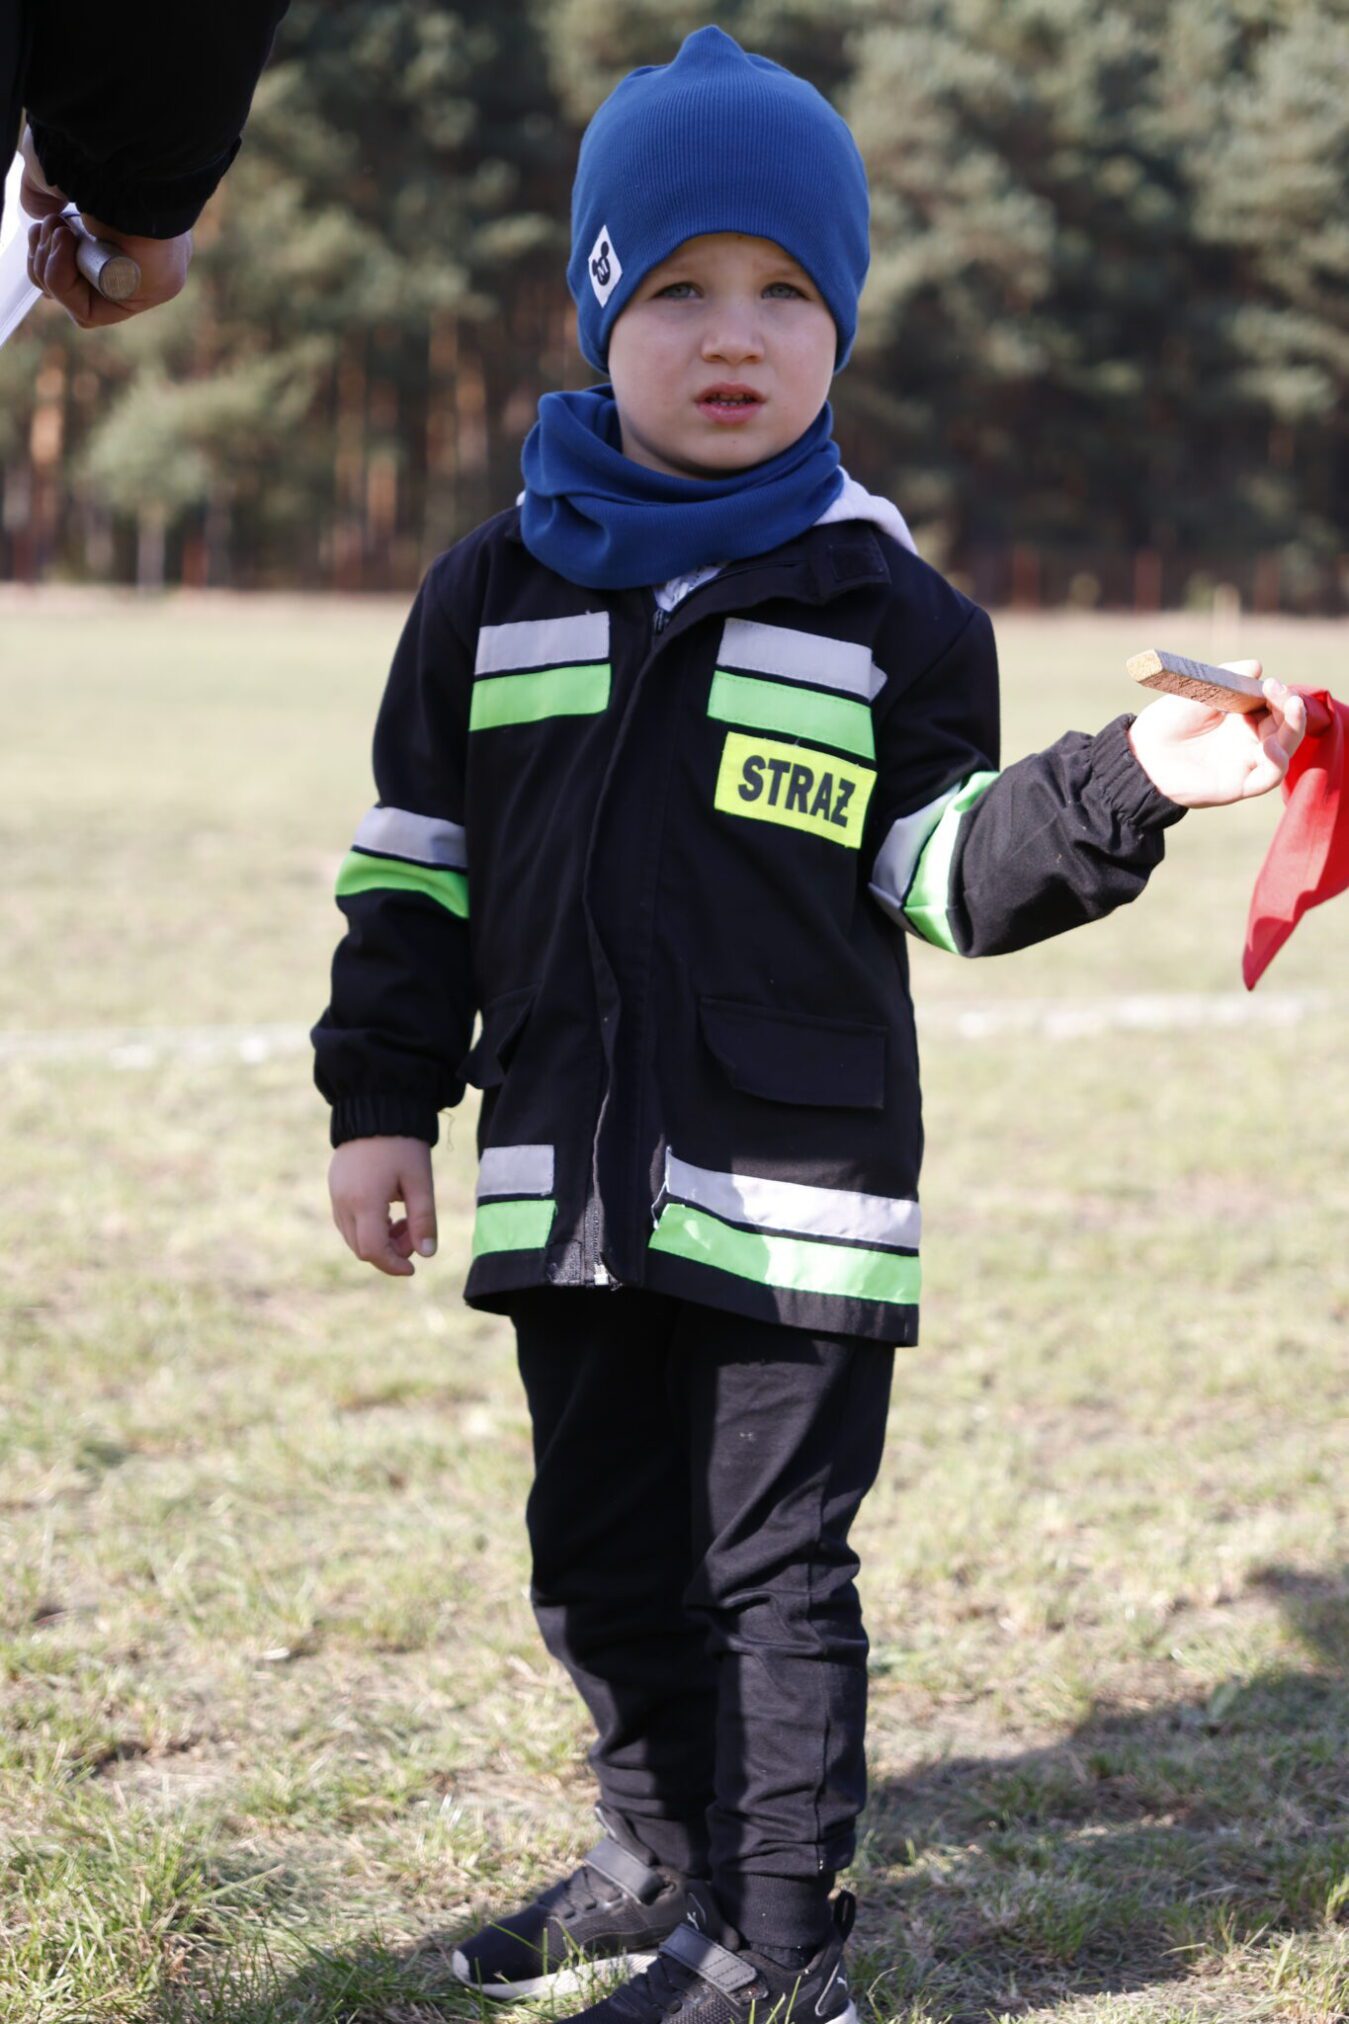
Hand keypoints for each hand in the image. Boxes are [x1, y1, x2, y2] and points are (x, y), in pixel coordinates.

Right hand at [20, 125, 191, 327]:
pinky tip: (67, 244)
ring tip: (59, 229)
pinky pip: (88, 312)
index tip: (47, 221)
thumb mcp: (52, 173)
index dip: (49, 251)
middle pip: (74, 283)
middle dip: (45, 257)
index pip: (79, 259)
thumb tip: (40, 214)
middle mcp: (140, 251)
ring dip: (49, 265)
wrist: (121, 158)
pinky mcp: (147, 293)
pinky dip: (61, 280)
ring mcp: (148, 275)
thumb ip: (43, 194)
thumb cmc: (88, 155)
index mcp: (121, 221)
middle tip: (52, 225)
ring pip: (77, 300)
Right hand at [329, 1136, 437, 1277]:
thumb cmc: (402, 1145)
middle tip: (414, 1232)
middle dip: (390, 1251)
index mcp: (364, 1202)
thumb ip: (423, 1219)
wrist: (376, 1108)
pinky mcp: (335, 1188)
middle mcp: (343, 1203)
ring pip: (353, 1237)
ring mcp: (335, 1196)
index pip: (373, 1250)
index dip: (393, 1265)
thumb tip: (427, 1254)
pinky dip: (368, 1227)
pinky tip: (389, 1210)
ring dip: (379, 1240)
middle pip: (362, 1248)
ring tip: (404, 1219)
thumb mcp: (420, 1182)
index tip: (413, 1268)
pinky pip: (347, 1222)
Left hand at [1127, 662, 1306, 807]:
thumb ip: (1227, 678)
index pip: (1275, 704)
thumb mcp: (1198, 692)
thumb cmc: (1166, 723)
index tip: (1270, 684)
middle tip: (1281, 693)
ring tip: (1290, 709)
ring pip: (1284, 749)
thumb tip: (1257, 667)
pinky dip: (1277, 763)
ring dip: (1293, 729)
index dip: (1279, 694)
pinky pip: (1268, 777)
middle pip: (1286, 725)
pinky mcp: (1239, 785)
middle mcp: (1250, 739)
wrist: (1140, 756)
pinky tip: (1272, 748)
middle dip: (1290, 707)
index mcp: (1243, 716)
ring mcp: (1246, 762)